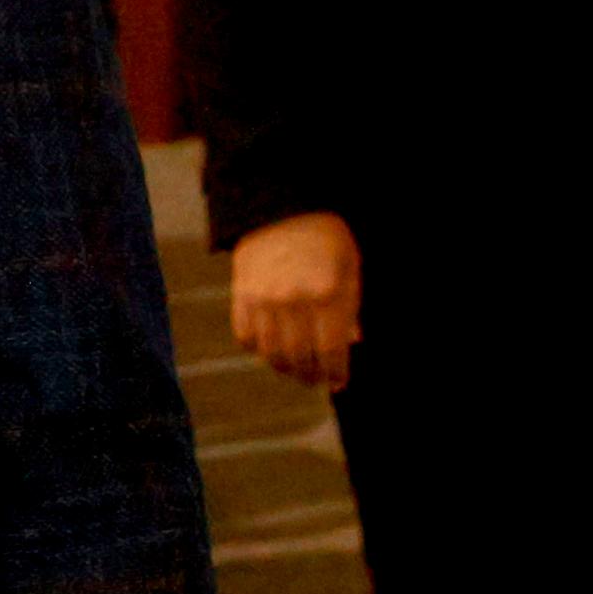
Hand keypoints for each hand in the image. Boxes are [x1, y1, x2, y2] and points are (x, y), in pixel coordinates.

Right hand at [230, 212, 361, 392]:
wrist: (281, 210)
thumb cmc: (326, 238)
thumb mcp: (350, 267)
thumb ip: (351, 307)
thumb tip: (352, 343)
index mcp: (327, 292)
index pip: (331, 349)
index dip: (335, 372)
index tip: (339, 383)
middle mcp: (293, 300)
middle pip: (300, 356)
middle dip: (311, 375)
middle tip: (317, 381)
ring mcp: (263, 300)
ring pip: (271, 353)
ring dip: (285, 368)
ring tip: (296, 371)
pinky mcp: (240, 296)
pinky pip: (246, 337)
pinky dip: (258, 350)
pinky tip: (272, 351)